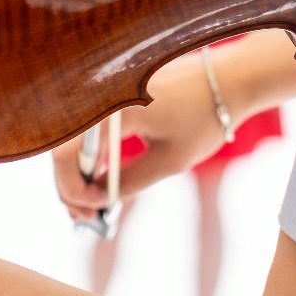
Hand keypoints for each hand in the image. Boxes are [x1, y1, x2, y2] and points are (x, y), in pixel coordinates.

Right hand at [52, 50, 231, 224]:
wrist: (230, 78)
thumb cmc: (204, 117)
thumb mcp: (168, 161)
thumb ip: (129, 182)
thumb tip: (99, 199)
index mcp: (112, 108)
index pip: (67, 152)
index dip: (71, 187)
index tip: (94, 210)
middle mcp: (102, 92)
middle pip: (65, 144)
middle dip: (71, 184)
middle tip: (84, 217)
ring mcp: (107, 88)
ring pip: (76, 136)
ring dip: (80, 169)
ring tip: (94, 202)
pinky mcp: (115, 89)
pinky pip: (92, 124)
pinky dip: (93, 151)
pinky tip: (101, 176)